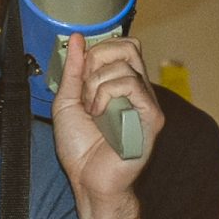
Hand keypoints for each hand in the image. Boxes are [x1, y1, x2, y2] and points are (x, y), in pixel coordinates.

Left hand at [50, 34, 163, 218]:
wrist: (88, 180)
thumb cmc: (80, 148)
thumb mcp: (67, 101)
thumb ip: (73, 70)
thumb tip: (77, 38)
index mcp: (119, 85)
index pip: (120, 45)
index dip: (97, 51)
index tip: (80, 76)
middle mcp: (137, 90)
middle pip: (129, 45)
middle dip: (97, 58)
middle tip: (85, 87)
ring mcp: (146, 102)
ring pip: (125, 65)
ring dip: (95, 84)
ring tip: (90, 109)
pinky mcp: (151, 116)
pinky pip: (132, 85)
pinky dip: (107, 93)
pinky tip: (99, 114)